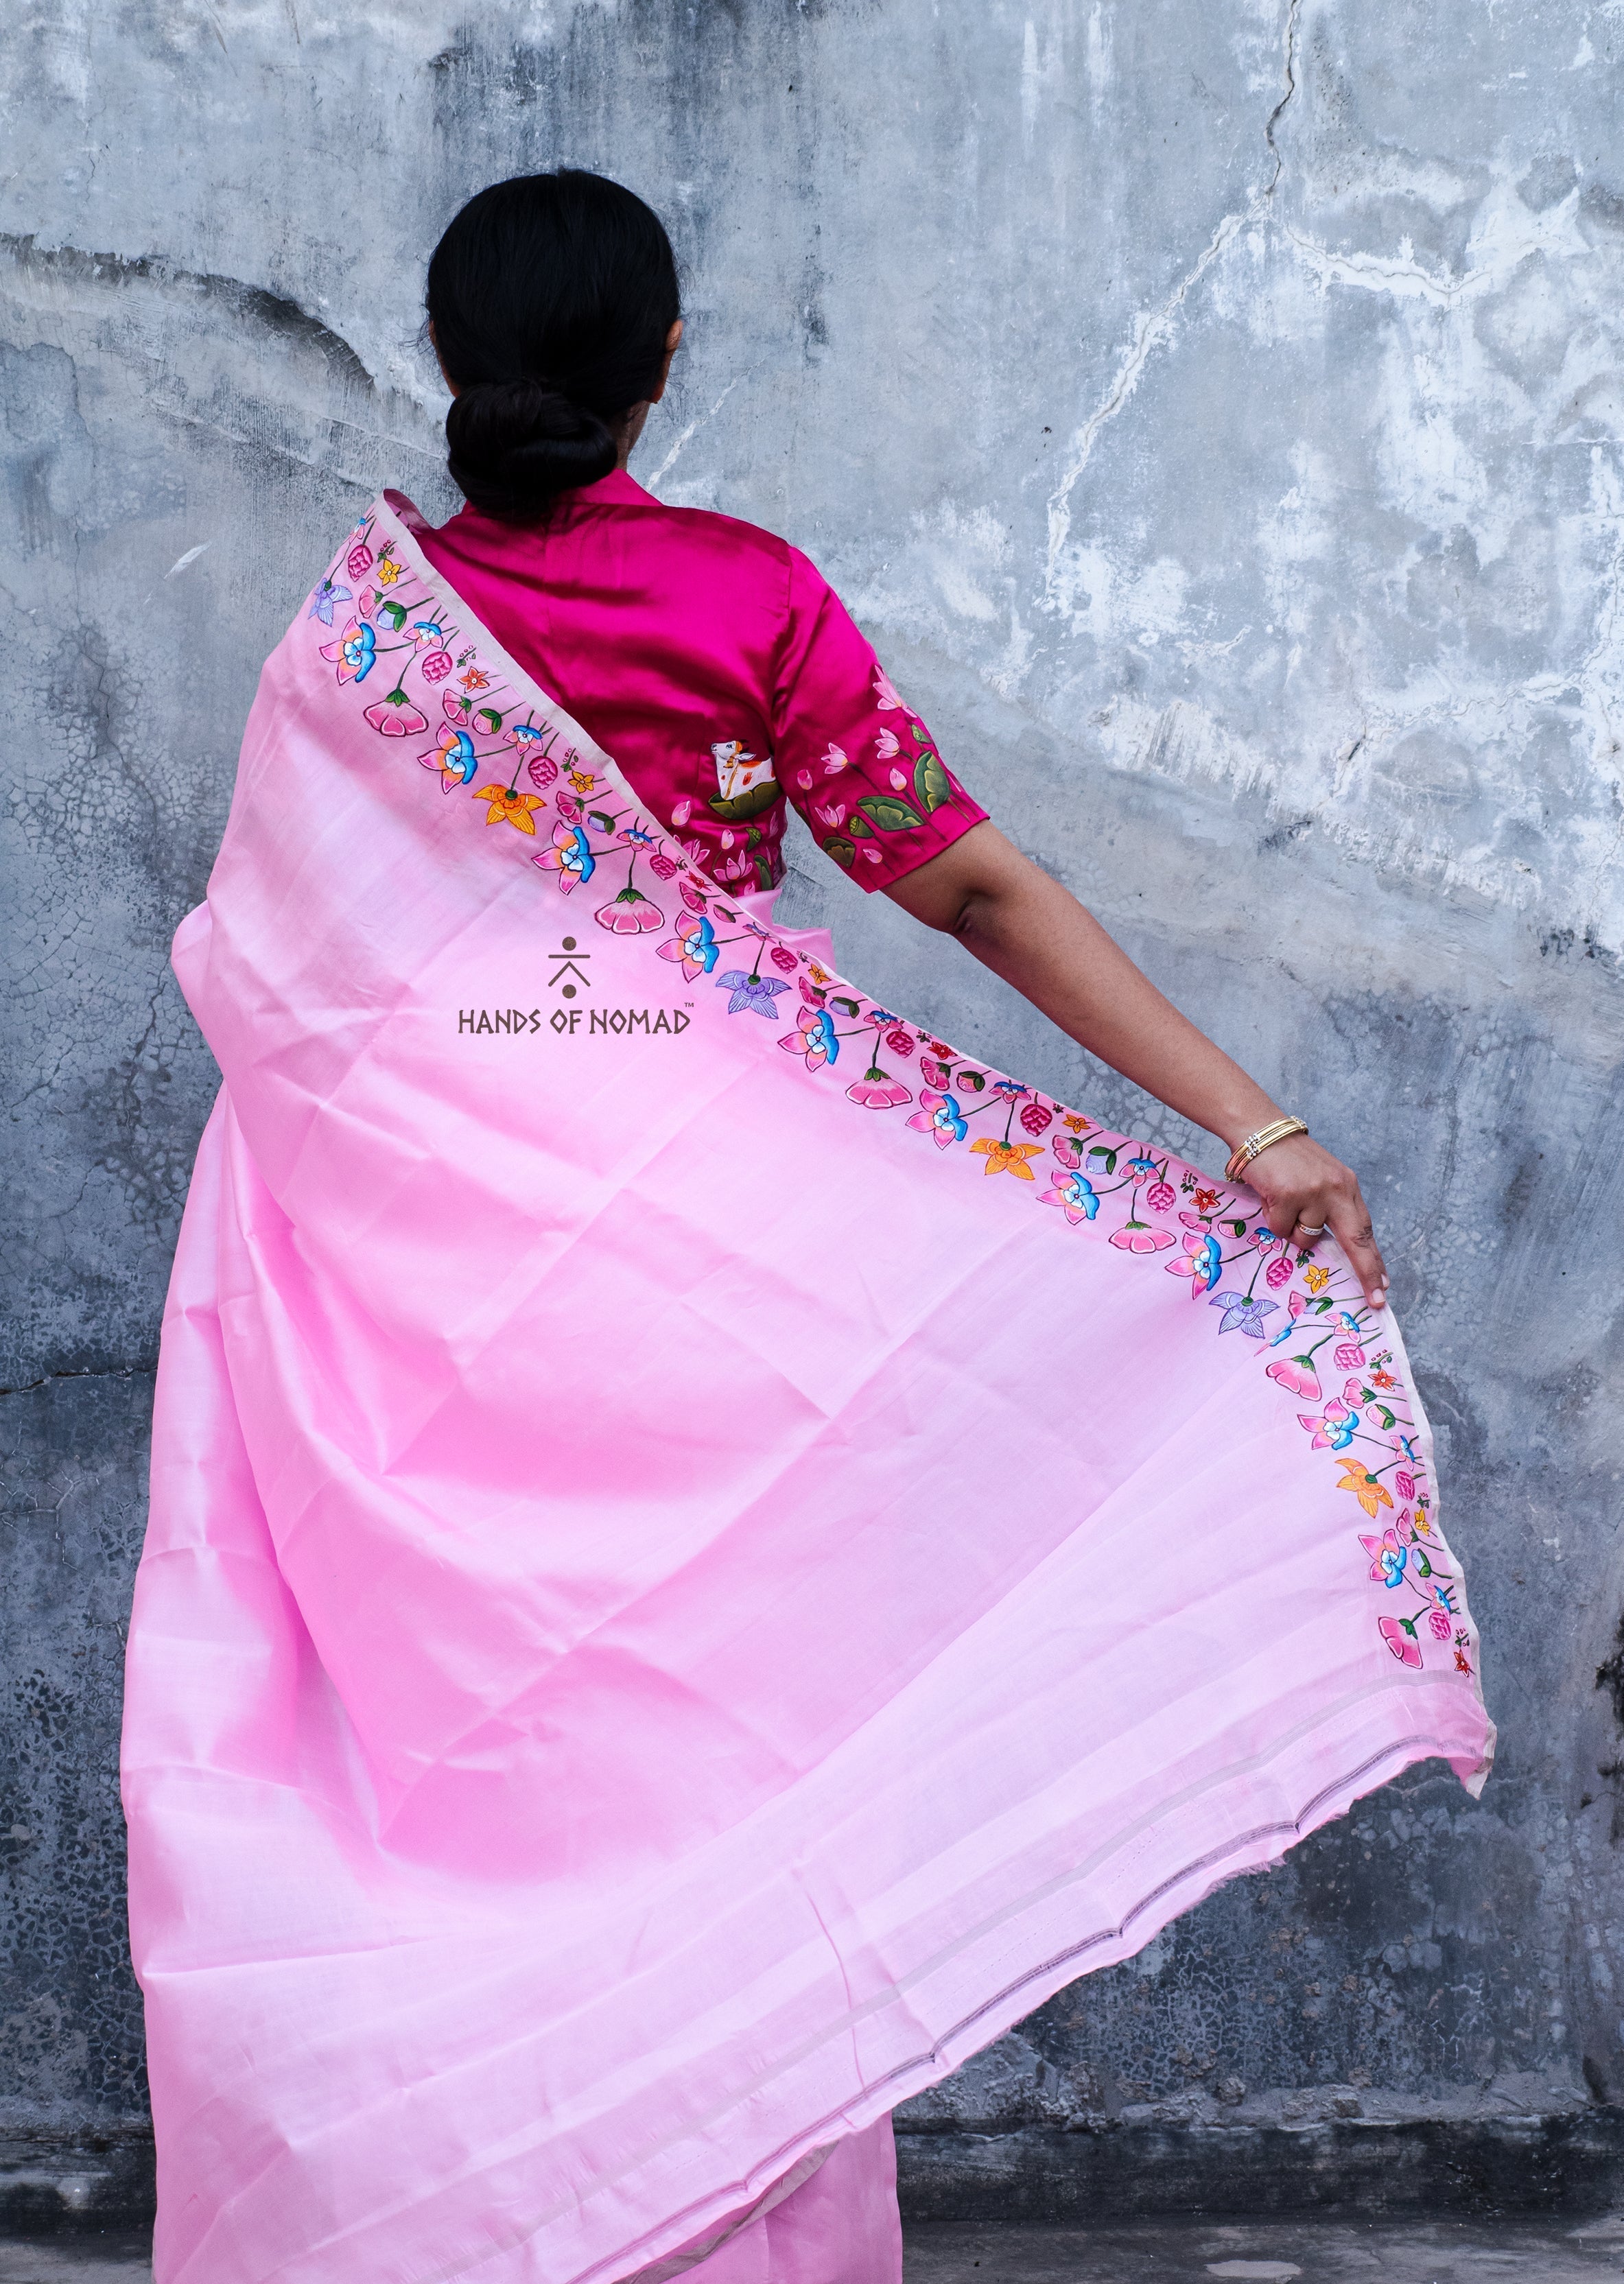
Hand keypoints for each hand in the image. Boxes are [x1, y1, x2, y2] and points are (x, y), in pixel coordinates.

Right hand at [1242, 1133, 1387, 1310]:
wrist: (1259, 1131)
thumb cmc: (1287, 1159)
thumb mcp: (1320, 1179)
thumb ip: (1331, 1208)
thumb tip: (1331, 1248)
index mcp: (1347, 1186)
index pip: (1365, 1230)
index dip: (1373, 1260)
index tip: (1382, 1287)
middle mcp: (1336, 1189)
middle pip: (1356, 1241)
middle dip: (1366, 1272)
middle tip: (1375, 1298)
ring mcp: (1313, 1192)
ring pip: (1305, 1239)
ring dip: (1291, 1229)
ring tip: (1281, 1203)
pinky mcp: (1288, 1195)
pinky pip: (1280, 1228)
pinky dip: (1272, 1218)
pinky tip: (1270, 1197)